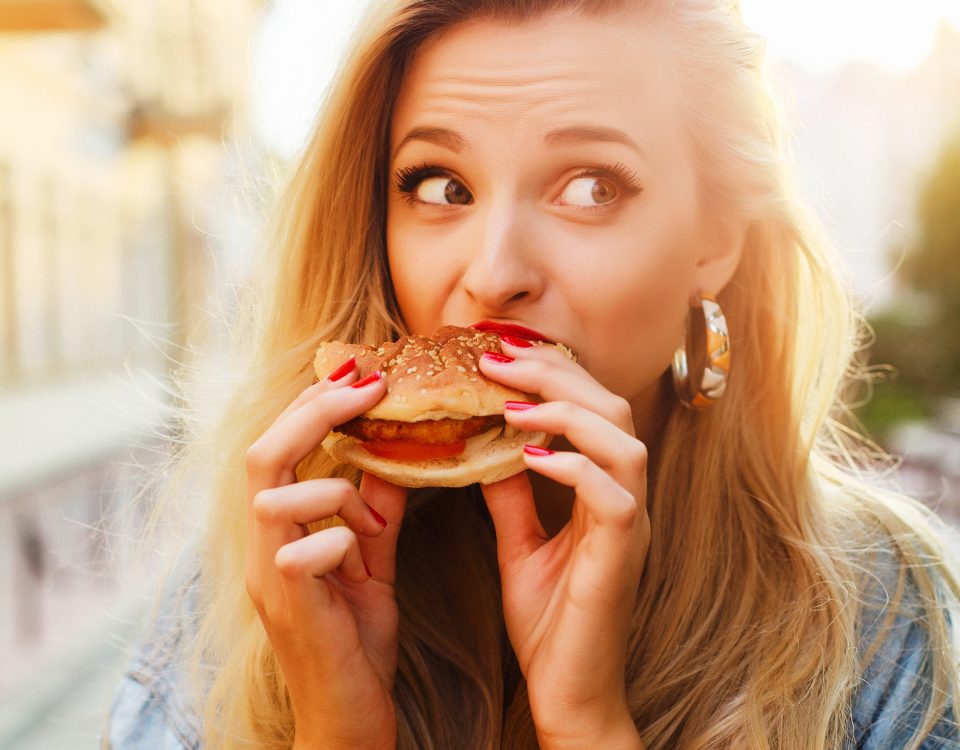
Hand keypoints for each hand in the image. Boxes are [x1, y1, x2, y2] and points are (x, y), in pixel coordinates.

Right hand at [244, 363, 404, 749]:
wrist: (350, 721)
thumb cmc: (356, 640)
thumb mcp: (370, 561)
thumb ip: (374, 509)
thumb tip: (393, 453)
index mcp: (278, 532)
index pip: (277, 448)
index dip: (313, 404)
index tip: (361, 371)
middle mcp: (261, 548)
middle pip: (262, 455)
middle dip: (316, 411)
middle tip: (369, 383)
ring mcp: (267, 578)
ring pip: (276, 497)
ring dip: (335, 492)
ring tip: (372, 525)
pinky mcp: (289, 607)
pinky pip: (302, 550)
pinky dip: (342, 538)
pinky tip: (365, 556)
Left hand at [478, 341, 648, 747]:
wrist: (569, 694)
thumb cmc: (551, 623)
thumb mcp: (521, 545)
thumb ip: (511, 496)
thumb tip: (487, 448)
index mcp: (606, 491)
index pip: (592, 409)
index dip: (551, 373)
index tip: (498, 354)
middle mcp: (627, 499)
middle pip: (611, 407)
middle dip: (555, 372)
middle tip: (497, 357)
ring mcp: (631, 525)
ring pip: (622, 440)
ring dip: (565, 409)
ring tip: (509, 402)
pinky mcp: (623, 555)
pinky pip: (613, 494)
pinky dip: (572, 465)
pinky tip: (528, 456)